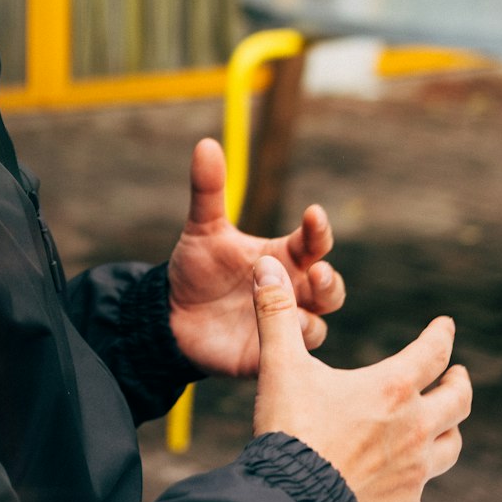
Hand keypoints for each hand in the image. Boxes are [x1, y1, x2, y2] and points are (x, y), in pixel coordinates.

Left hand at [167, 137, 344, 377]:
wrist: (170, 314)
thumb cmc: (197, 268)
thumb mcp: (202, 228)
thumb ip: (208, 190)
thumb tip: (205, 144)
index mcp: (284, 256)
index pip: (314, 242)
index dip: (319, 229)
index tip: (314, 215)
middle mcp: (292, 291)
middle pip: (331, 289)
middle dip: (331, 281)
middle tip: (318, 272)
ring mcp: (283, 325)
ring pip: (316, 325)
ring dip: (310, 317)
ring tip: (292, 311)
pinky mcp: (267, 356)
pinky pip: (289, 357)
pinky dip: (288, 349)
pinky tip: (280, 341)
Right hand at [251, 255, 471, 501]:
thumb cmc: (291, 432)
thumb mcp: (280, 366)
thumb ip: (276, 314)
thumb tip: (266, 266)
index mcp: (392, 389)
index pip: (432, 353)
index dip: (441, 335)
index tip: (446, 325)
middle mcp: (414, 428)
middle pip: (457, 400)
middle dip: (458, 382)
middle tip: (457, 374)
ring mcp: (415, 471)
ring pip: (451, 445)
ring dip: (449, 428)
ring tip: (444, 423)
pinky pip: (422, 485)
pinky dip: (418, 472)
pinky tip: (405, 472)